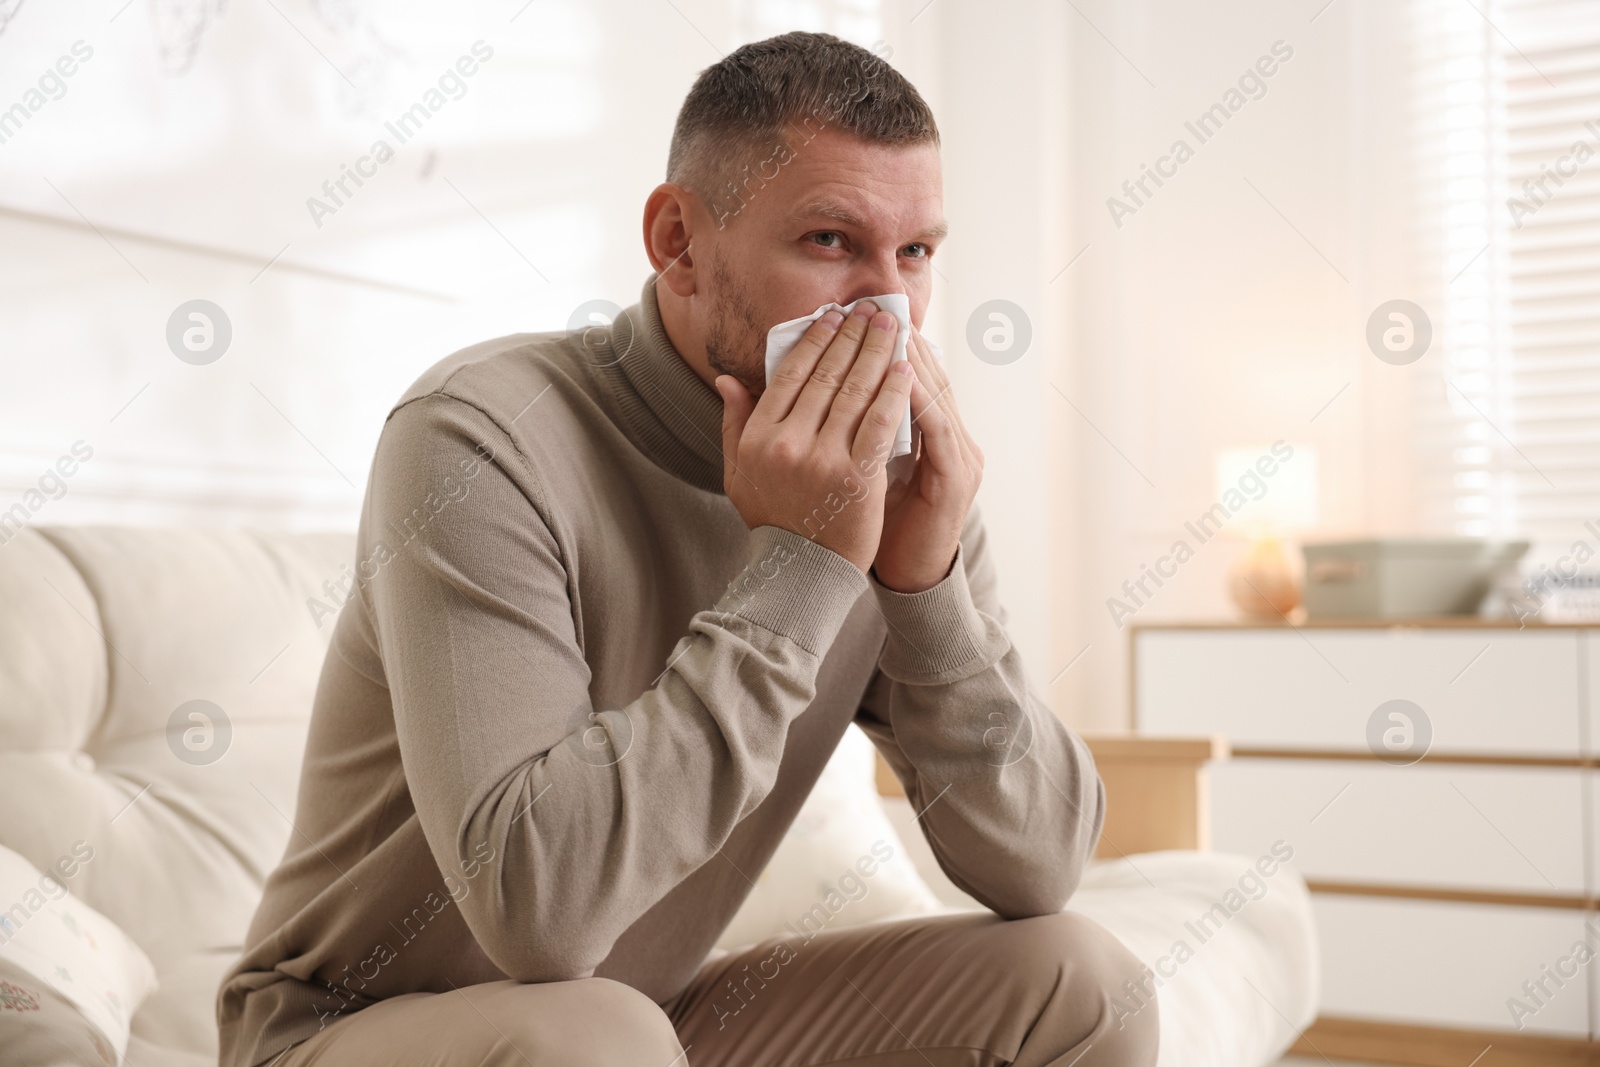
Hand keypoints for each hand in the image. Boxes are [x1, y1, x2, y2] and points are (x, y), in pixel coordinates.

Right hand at [715, 301, 914, 574]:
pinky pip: (880, 424)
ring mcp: (823, 460)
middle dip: (852, 335)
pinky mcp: (857, 477)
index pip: (791, 374)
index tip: (834, 315)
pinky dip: (893, 393)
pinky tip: (905, 368)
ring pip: (855, 392)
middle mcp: (788, 444)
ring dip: (876, 352)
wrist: (802, 570)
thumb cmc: (773, 519)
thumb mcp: (739, 472)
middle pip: (827, 376)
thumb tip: (727, 379)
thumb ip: (735, 423)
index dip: (816, 340)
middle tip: (870, 308)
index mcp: (759, 437)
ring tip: (892, 326)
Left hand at [872, 328, 983, 592]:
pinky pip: (938, 430)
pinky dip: (918, 400)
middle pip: (929, 375)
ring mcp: (960, 455)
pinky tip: (895, 378)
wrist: (910, 575)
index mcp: (934, 433)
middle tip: (872, 308)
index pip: (913, 376)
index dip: (887, 345)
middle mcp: (953, 437)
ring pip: (937, 393)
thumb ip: (856, 429)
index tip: (856, 315)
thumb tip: (824, 392)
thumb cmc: (882, 523)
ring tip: (884, 329)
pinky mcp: (956, 478)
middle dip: (899, 340)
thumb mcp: (868, 467)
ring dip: (912, 359)